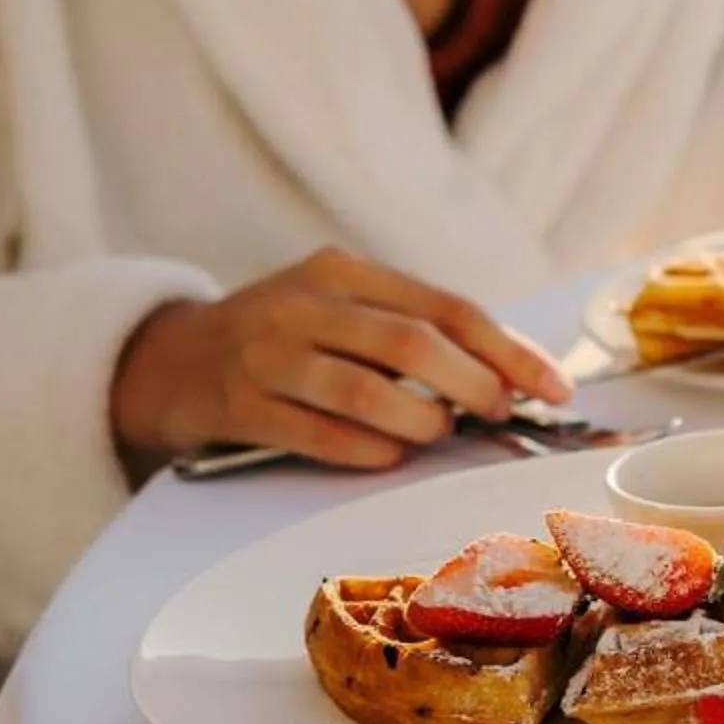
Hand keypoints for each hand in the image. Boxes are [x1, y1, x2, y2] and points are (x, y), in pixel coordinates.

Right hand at [110, 246, 571, 471]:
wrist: (167, 359)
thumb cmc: (283, 336)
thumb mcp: (342, 306)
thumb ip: (415, 329)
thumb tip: (511, 373)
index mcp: (344, 271)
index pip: (448, 308)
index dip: (511, 351)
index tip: (556, 388)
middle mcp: (304, 304)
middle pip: (414, 346)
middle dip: (474, 386)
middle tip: (497, 412)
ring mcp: (265, 354)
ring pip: (366, 392)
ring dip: (421, 421)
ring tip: (437, 430)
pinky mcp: (237, 405)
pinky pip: (319, 435)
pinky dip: (368, 450)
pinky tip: (389, 453)